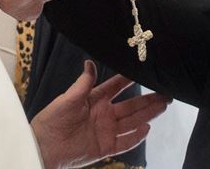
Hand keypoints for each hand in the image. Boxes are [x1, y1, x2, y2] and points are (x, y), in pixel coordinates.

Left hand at [30, 60, 169, 168]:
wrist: (43, 147)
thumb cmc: (52, 120)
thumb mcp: (67, 100)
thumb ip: (82, 84)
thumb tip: (89, 62)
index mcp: (95, 99)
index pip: (116, 86)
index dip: (130, 79)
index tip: (145, 69)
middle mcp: (104, 114)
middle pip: (131, 105)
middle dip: (148, 99)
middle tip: (165, 92)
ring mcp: (106, 131)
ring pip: (132, 122)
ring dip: (148, 114)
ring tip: (163, 105)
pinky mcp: (105, 148)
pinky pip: (124, 142)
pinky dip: (136, 137)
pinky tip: (147, 128)